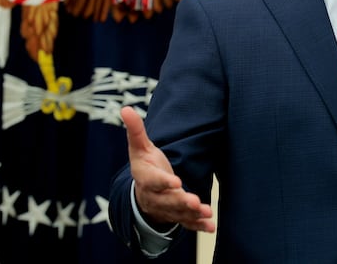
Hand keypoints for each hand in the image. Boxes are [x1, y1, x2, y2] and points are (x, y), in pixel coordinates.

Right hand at [121, 106, 214, 232]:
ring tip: (206, 212)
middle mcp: (155, 197)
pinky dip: (198, 225)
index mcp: (145, 178)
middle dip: (181, 201)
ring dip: (192, 214)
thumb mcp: (139, 147)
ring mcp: (166, 208)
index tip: (176, 182)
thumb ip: (136, 130)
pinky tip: (211, 227)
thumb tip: (126, 108)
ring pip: (178, 213)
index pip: (154, 181)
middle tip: (194, 201)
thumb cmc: (145, 165)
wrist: (143, 192)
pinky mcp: (176, 216)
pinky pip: (187, 223)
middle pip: (168, 201)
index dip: (164, 182)